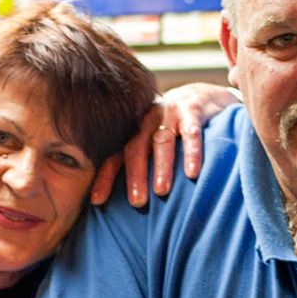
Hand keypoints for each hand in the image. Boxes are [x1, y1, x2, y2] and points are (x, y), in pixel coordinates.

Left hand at [91, 82, 237, 206]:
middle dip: (135, 175)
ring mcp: (169, 114)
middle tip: (137, 202)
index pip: (115, 155)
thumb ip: (137, 164)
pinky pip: (192, 133)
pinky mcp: (192, 110)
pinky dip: (192, 152)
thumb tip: (117, 202)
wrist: (199, 95)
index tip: (98, 201)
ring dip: (161, 167)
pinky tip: (192, 173)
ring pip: (162, 142)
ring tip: (161, 191)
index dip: (105, 176)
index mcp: (133, 132)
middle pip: (136, 148)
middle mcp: (147, 122)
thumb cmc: (170, 129)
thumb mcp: (150, 141)